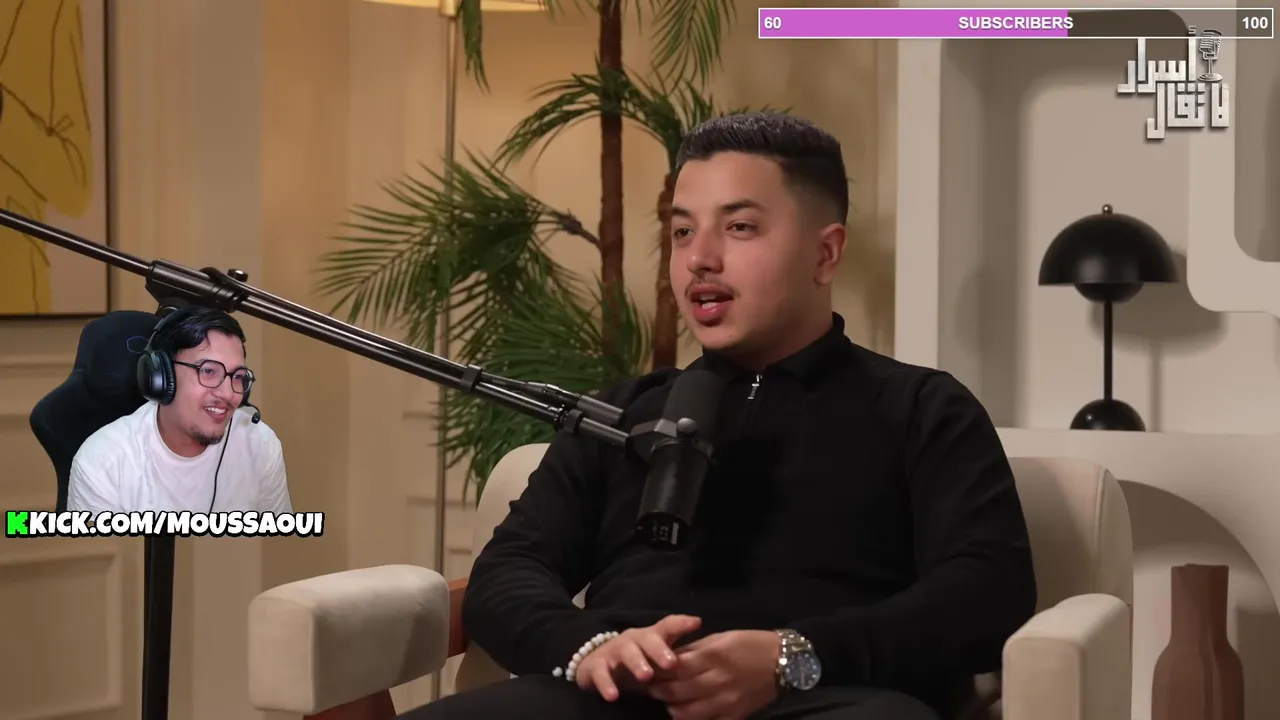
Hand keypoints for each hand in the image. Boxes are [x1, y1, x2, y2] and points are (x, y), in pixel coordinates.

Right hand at [574, 614, 701, 700]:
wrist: (597, 663)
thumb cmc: (637, 658)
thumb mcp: (657, 655)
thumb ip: (680, 653)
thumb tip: (710, 653)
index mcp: (651, 637)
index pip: (668, 626)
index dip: (681, 624)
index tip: (696, 623)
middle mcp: (634, 640)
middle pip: (647, 639)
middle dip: (659, 650)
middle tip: (671, 663)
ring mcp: (614, 651)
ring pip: (626, 653)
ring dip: (637, 663)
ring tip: (646, 676)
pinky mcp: (596, 666)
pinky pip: (601, 674)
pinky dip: (606, 684)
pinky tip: (613, 696)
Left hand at [645, 630, 780, 719]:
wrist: (785, 662)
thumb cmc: (751, 643)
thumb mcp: (722, 637)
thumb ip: (695, 650)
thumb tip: (670, 658)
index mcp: (715, 656)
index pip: (676, 667)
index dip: (657, 670)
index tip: (646, 670)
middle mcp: (719, 680)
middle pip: (678, 690)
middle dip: (658, 690)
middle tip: (647, 688)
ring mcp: (728, 701)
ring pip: (688, 711)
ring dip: (671, 707)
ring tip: (665, 701)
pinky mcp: (736, 715)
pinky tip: (684, 714)